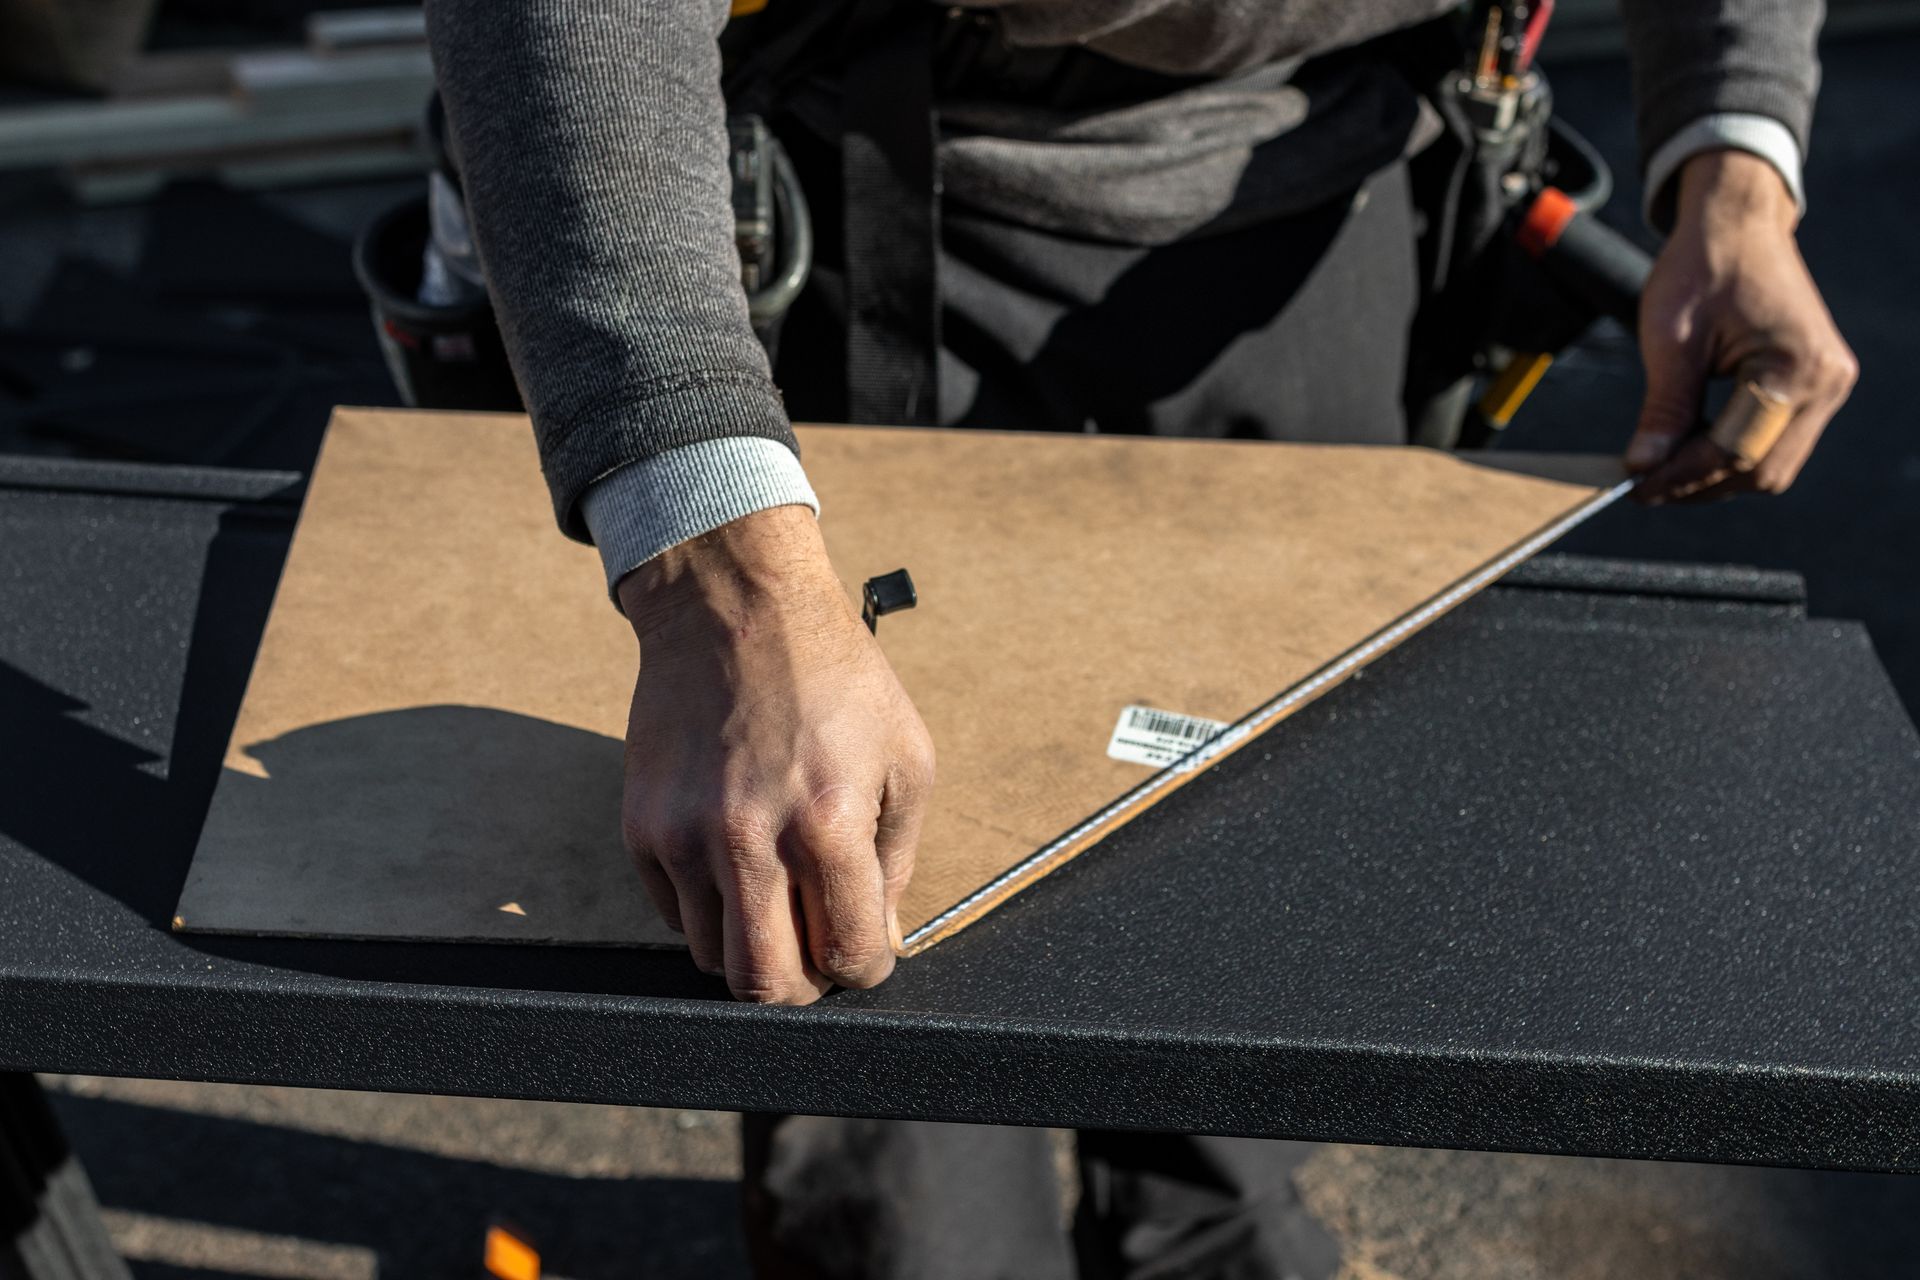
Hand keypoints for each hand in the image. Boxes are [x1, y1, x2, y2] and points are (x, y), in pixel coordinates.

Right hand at [617, 505, 935, 1003]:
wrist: (734, 608)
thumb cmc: (835, 678)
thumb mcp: (905, 758)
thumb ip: (897, 862)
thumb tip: (880, 939)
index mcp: (828, 823)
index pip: (848, 956)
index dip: (866, 970)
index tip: (864, 952)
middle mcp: (748, 838)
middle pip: (766, 986)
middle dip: (803, 987)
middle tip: (818, 954)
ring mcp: (684, 836)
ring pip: (714, 959)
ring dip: (753, 947)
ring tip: (778, 898)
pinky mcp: (641, 828)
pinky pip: (675, 915)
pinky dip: (710, 909)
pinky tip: (736, 860)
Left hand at [1628, 149, 1856, 502]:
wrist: (1738, 226)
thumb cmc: (1703, 268)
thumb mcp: (1671, 340)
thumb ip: (1664, 408)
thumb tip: (1644, 468)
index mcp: (1796, 367)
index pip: (1736, 452)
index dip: (1681, 478)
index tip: (1635, 488)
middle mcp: (1826, 383)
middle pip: (1760, 470)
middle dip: (1699, 484)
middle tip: (1644, 483)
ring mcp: (1828, 387)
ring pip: (1770, 466)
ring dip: (1715, 474)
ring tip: (1663, 462)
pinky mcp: (1816, 387)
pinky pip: (1775, 442)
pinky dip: (1732, 453)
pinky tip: (1691, 443)